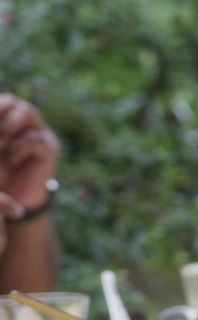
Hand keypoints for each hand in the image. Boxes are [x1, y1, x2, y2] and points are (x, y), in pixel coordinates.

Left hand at [0, 94, 59, 208]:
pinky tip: (13, 160)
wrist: (18, 198)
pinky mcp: (50, 149)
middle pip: (12, 101)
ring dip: (8, 127)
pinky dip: (19, 148)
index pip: (4, 101)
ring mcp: (40, 134)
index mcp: (9, 118)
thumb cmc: (0, 173)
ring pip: (27, 112)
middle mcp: (26, 123)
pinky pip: (35, 138)